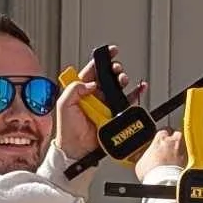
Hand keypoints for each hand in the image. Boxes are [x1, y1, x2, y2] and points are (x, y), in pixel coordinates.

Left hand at [55, 45, 146, 161]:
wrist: (77, 150)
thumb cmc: (67, 131)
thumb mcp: (64, 105)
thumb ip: (74, 89)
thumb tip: (91, 83)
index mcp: (80, 90)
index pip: (92, 70)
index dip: (101, 60)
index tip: (109, 52)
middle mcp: (94, 96)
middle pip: (107, 76)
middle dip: (114, 70)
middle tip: (116, 70)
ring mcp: (105, 105)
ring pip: (118, 87)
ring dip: (123, 80)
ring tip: (123, 80)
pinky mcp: (114, 114)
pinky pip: (127, 101)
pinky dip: (135, 94)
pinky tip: (139, 88)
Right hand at [134, 128, 185, 180]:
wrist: (163, 182)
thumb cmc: (151, 172)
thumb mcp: (142, 161)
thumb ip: (146, 155)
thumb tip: (146, 158)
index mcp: (160, 139)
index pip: (163, 130)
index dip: (162, 136)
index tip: (160, 140)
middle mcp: (173, 142)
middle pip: (176, 134)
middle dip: (173, 139)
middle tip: (168, 146)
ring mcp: (182, 151)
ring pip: (184, 144)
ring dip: (179, 148)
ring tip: (174, 156)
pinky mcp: (188, 160)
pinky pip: (187, 155)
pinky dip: (183, 158)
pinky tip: (178, 164)